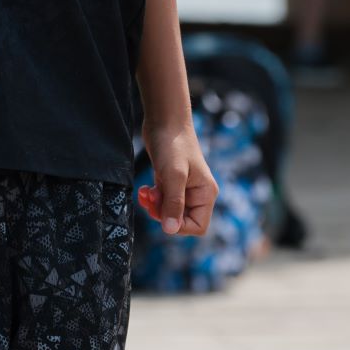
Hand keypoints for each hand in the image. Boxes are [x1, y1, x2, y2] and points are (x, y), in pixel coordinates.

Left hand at [138, 122, 217, 236]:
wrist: (164, 120)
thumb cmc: (173, 144)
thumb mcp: (173, 175)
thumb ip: (173, 203)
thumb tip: (170, 230)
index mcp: (205, 194)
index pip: (198, 226)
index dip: (179, 226)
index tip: (163, 213)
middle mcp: (197, 194)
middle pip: (181, 221)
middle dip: (163, 214)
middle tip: (151, 199)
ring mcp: (183, 188)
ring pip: (168, 212)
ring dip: (154, 206)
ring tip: (146, 192)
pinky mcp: (170, 182)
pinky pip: (161, 201)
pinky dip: (151, 199)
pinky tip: (144, 189)